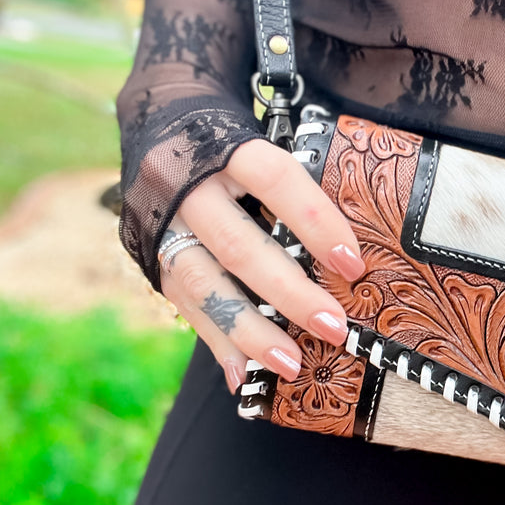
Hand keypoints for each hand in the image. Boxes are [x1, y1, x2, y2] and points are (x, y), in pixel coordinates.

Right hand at [159, 138, 365, 393]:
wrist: (158, 127)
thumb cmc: (236, 148)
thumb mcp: (262, 148)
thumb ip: (297, 189)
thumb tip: (352, 253)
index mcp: (226, 147)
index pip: (276, 181)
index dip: (316, 222)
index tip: (354, 265)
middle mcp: (187, 187)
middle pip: (240, 247)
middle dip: (290, 294)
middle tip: (334, 328)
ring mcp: (164, 225)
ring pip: (205, 284)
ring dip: (251, 331)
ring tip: (292, 365)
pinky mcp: (151, 255)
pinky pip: (185, 305)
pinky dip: (217, 343)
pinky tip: (243, 376)